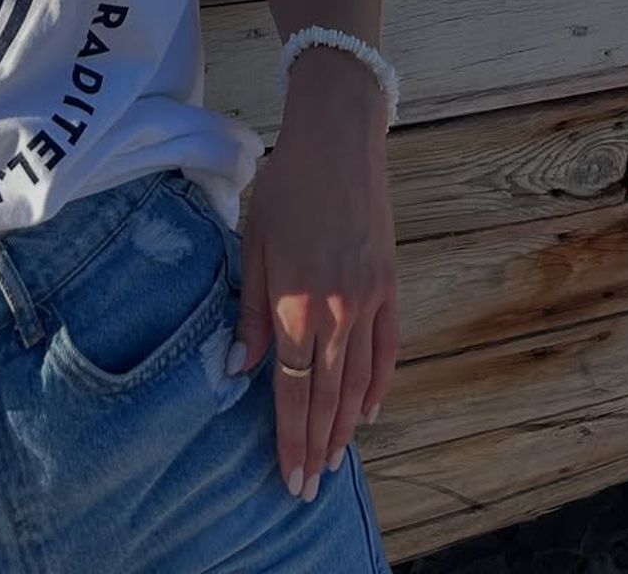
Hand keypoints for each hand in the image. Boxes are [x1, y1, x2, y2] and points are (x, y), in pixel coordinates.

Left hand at [225, 61, 397, 503]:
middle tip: (308, 487)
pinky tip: (369, 411)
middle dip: (316, 445)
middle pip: (327, 396)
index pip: (293, 389)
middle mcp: (336, 311)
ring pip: (358, 380)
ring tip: (333, 460)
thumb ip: (251, 313)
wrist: (337, 141)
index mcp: (296, 303)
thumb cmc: (286, 188)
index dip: (290, 436)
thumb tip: (239, 370)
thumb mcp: (255, 245)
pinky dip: (379, 385)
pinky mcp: (388, 286)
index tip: (288, 476)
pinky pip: (388, 349)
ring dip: (345, 426)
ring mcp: (368, 300)